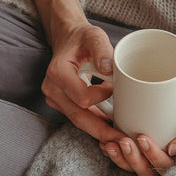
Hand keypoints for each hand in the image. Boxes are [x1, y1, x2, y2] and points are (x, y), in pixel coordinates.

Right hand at [32, 0, 127, 144]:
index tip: (115, 88)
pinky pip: (79, 117)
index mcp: (58, 72)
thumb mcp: (93, 35)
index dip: (101, 97)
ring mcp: (55, 98)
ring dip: (99, 131)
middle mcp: (52, 89)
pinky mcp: (62, 103)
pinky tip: (111, 130)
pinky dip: (94, 124)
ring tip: (120, 139)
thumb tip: (109, 70)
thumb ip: (101, 48)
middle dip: (101, 130)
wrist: (68, 39)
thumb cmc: (81, 38)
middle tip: (123, 139)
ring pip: (78, 121)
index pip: (82, 97)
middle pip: (78, 117)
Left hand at [101, 42, 175, 175]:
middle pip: (145, 169)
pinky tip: (104, 143)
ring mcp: (148, 148)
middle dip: (132, 159)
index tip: (141, 138)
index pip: (163, 166)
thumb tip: (171, 149)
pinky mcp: (135, 136)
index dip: (151, 157)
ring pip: (132, 165)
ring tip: (108, 144)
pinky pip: (122, 153)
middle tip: (122, 141)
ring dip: (119, 158)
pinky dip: (112, 151)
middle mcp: (163, 154)